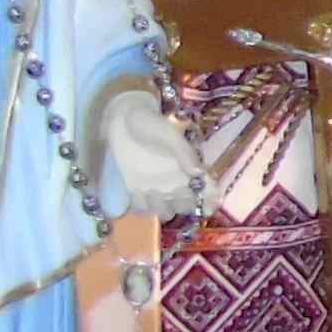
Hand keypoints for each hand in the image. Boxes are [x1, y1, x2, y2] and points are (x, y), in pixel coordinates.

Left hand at [101, 98, 204, 219]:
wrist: (121, 118)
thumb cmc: (151, 123)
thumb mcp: (170, 135)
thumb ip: (185, 153)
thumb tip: (199, 172)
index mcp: (190, 169)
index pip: (209, 191)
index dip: (210, 203)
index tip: (205, 207)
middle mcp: (176, 182)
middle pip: (187, 207)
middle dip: (182, 205)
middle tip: (172, 192)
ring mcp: (156, 188)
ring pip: (165, 212)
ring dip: (160, 207)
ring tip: (151, 190)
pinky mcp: (135, 190)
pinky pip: (141, 209)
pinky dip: (140, 206)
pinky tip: (136, 192)